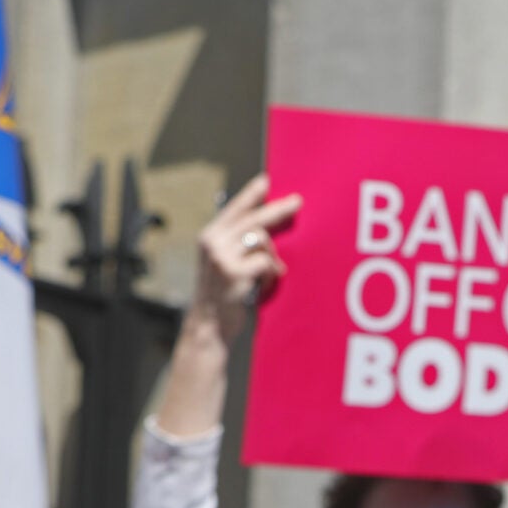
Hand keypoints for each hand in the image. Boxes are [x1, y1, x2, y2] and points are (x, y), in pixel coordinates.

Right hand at [191, 175, 301, 342]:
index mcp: (210, 236)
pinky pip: (265, 262)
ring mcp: (222, 256)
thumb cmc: (222, 296)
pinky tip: (264, 285)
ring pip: (261, 239)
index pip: (234, 208)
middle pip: (253, 218)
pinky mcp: (234, 272)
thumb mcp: (223, 263)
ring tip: (271, 273)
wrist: (209, 326)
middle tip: (298, 202)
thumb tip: (267, 228)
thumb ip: (236, 244)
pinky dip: (271, 273)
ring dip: (272, 257)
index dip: (251, 194)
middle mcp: (213, 242)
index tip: (266, 181)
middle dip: (278, 209)